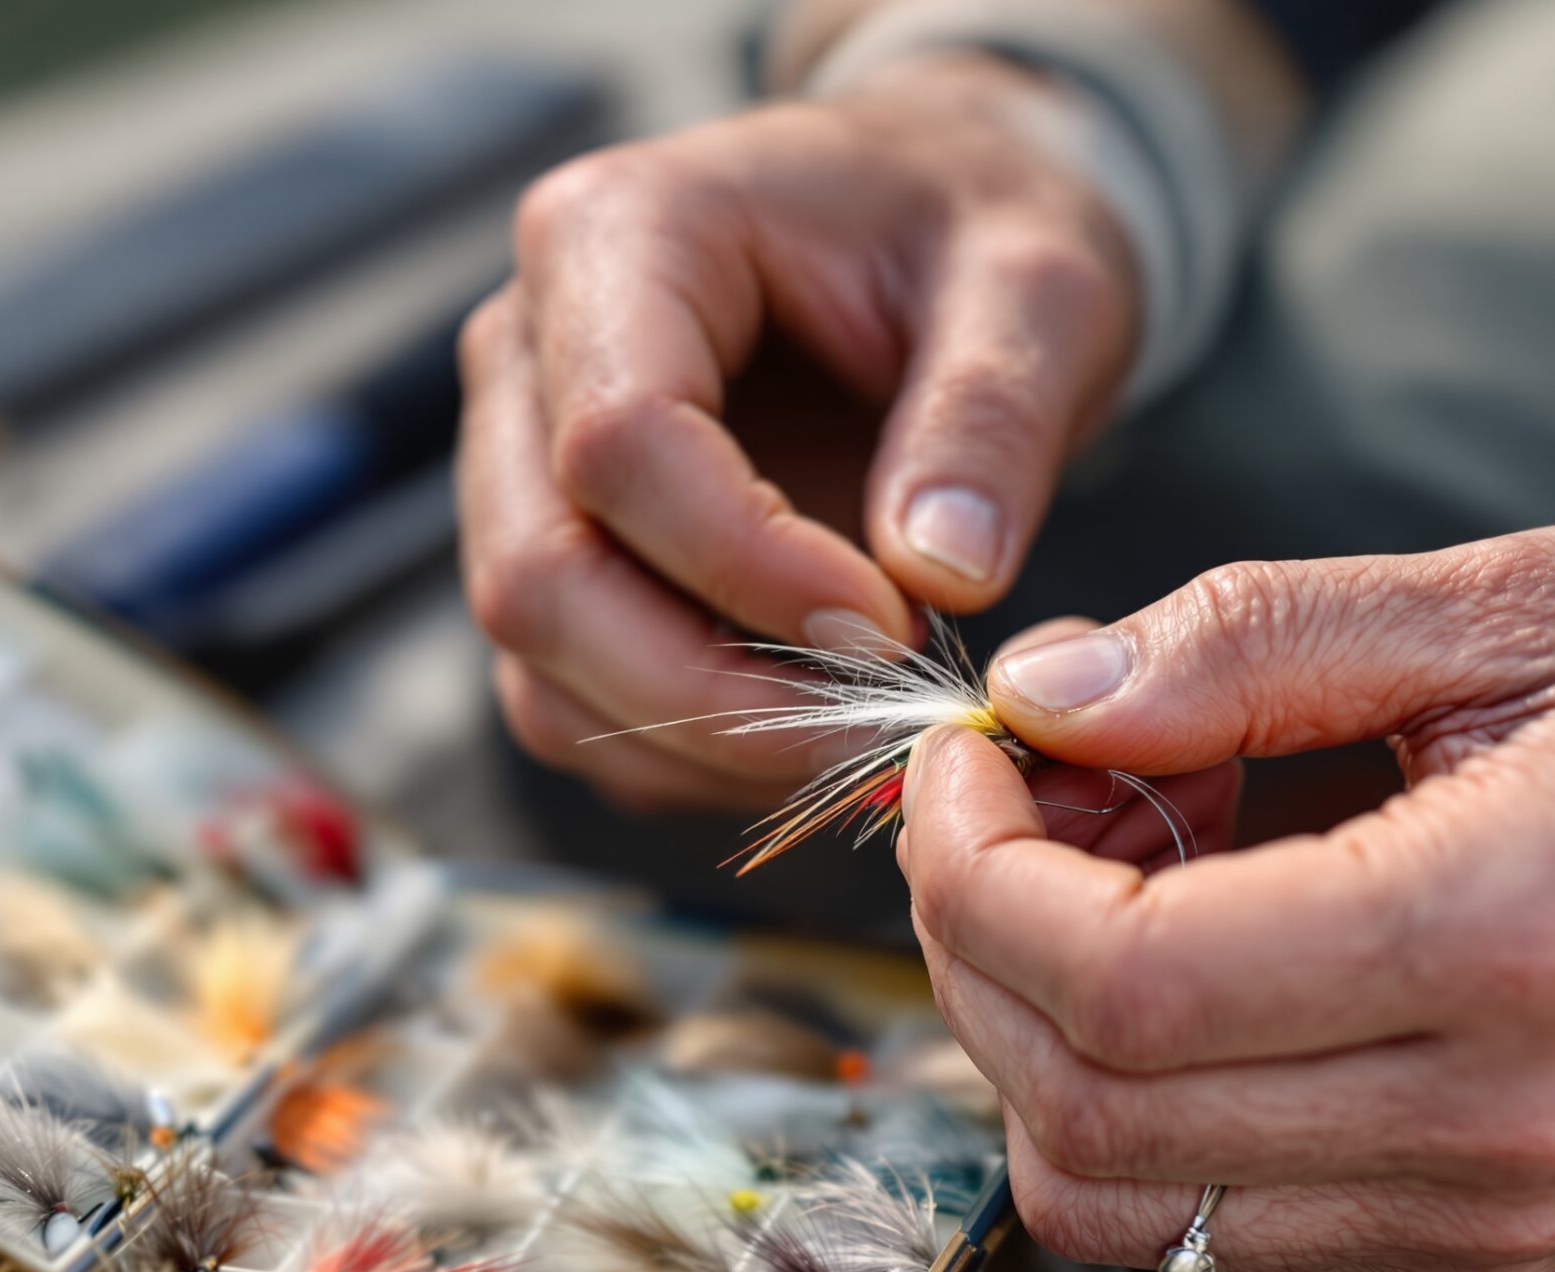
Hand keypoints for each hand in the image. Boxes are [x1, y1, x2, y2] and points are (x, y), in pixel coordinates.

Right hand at [458, 55, 1137, 806]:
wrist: (938, 234)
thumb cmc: (971, 232)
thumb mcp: (1035, 282)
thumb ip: (991, 416)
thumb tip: (942, 575)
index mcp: (615, 234)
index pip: (618, 443)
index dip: (748, 565)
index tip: (897, 625)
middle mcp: (526, 353)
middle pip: (540, 578)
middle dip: (709, 689)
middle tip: (879, 727)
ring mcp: (518, 468)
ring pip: (540, 667)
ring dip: (698, 740)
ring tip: (861, 732)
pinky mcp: (555, 563)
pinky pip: (570, 708)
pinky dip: (686, 757)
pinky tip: (811, 732)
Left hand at [898, 513, 1554, 1271]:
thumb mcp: (1506, 597)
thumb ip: (1249, 640)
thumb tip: (1042, 696)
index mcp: (1513, 934)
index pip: (1126, 982)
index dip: (977, 869)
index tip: (970, 757)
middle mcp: (1504, 1117)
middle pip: (1088, 1112)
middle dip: (977, 943)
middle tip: (1010, 796)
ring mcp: (1495, 1207)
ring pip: (1121, 1199)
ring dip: (1043, 1028)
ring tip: (1115, 864)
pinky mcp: (1486, 1237)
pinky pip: (1213, 1214)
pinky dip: (1137, 1086)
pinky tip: (1194, 944)